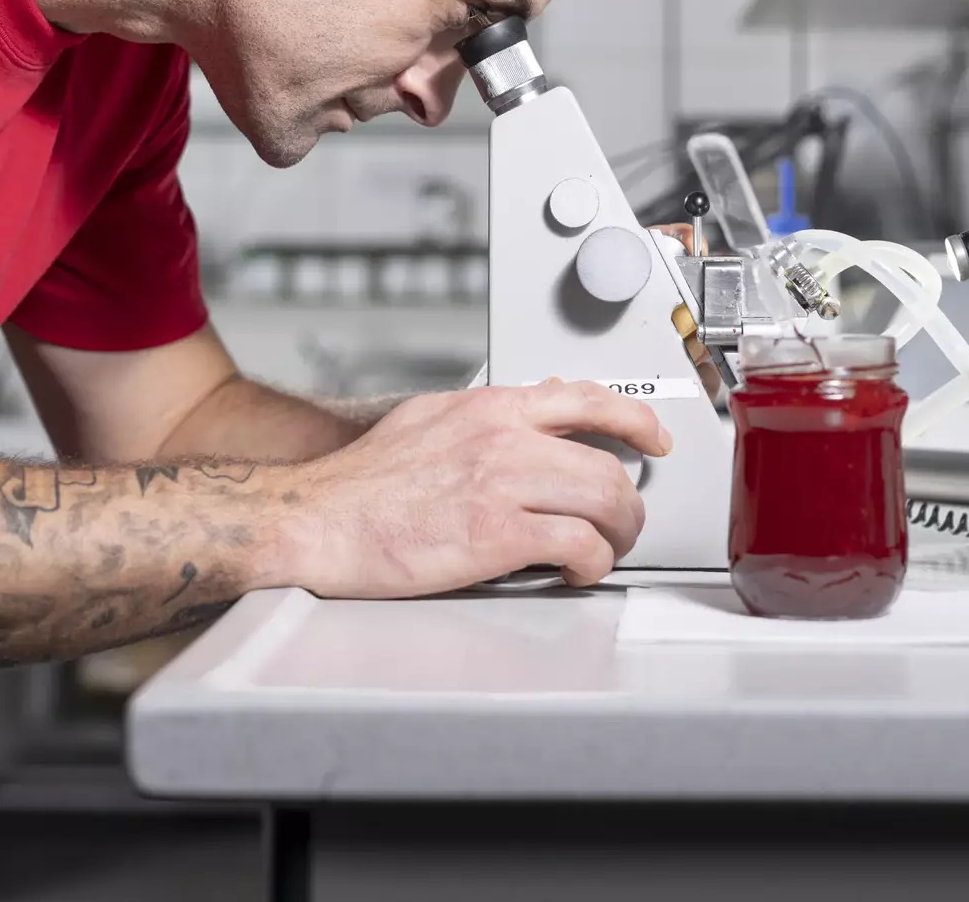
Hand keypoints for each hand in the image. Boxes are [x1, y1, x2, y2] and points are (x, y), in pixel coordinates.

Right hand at [276, 381, 669, 595]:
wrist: (315, 520)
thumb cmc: (359, 485)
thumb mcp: (426, 422)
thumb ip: (479, 420)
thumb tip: (518, 423)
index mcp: (488, 407)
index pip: (585, 398)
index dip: (634, 419)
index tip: (652, 438)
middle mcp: (502, 436)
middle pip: (606, 462)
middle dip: (628, 503)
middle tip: (622, 525)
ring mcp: (502, 482)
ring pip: (604, 501)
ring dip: (617, 535)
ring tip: (602, 552)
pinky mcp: (496, 533)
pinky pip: (577, 545)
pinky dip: (590, 564)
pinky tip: (575, 571)